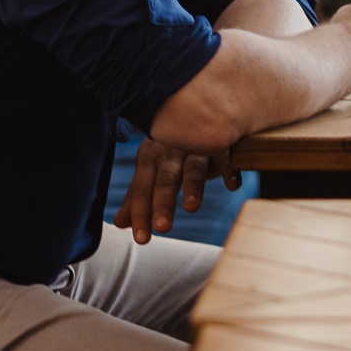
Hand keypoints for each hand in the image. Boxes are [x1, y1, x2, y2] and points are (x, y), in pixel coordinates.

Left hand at [113, 138, 236, 244]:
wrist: (202, 111)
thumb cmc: (174, 149)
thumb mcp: (153, 169)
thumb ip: (138, 196)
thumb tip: (119, 223)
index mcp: (150, 158)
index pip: (141, 189)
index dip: (140, 214)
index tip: (141, 239)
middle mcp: (170, 150)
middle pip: (165, 179)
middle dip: (163, 203)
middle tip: (162, 228)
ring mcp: (195, 144)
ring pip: (193, 167)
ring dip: (193, 186)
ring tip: (191, 207)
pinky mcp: (220, 141)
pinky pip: (224, 156)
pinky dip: (228, 170)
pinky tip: (232, 185)